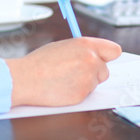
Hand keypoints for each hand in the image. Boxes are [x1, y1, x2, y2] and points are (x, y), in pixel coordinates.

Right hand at [5, 37, 121, 106]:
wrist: (25, 78)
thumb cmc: (39, 62)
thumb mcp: (63, 46)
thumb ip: (82, 50)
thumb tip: (94, 55)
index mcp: (86, 45)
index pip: (114, 50)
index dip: (107, 56)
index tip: (103, 60)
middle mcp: (91, 61)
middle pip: (105, 70)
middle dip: (94, 73)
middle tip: (75, 72)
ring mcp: (88, 79)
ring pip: (95, 84)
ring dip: (85, 83)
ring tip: (65, 79)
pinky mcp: (82, 95)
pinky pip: (86, 94)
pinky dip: (77, 93)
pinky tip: (62, 88)